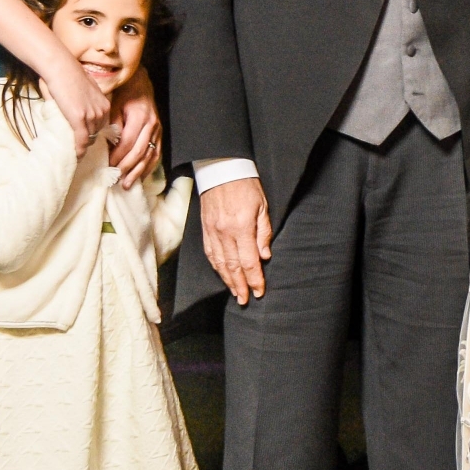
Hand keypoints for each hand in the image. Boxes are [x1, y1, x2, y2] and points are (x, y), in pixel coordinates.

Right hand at [42, 58, 113, 154]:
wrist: (60, 67)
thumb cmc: (68, 74)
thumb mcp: (84, 89)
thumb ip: (85, 101)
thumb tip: (76, 109)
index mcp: (104, 104)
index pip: (101, 126)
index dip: (92, 134)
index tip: (85, 141)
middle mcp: (101, 111)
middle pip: (96, 134)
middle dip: (87, 141)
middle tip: (77, 148)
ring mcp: (91, 115)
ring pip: (89, 138)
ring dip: (81, 147)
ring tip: (73, 153)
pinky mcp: (79, 118)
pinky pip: (82, 140)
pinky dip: (79, 150)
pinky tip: (76, 156)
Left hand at [107, 72, 162, 186]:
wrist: (140, 82)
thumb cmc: (124, 93)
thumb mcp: (114, 105)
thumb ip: (112, 125)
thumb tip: (107, 147)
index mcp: (139, 116)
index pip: (128, 142)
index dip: (118, 156)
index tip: (108, 166)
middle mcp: (151, 124)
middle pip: (140, 152)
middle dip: (127, 168)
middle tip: (116, 180)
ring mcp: (158, 130)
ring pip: (149, 155)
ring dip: (138, 172)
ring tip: (127, 184)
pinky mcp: (160, 133)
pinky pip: (156, 154)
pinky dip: (148, 167)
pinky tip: (141, 176)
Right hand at [201, 178, 274, 304]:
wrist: (221, 169)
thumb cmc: (246, 185)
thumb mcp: (262, 206)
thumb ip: (264, 232)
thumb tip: (264, 257)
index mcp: (241, 227)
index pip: (249, 261)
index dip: (255, 279)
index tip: (259, 292)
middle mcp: (224, 233)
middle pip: (232, 267)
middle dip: (240, 286)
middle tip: (245, 300)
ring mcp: (212, 232)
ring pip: (219, 263)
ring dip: (227, 280)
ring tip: (235, 293)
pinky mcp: (205, 229)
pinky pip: (210, 253)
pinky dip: (216, 267)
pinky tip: (222, 275)